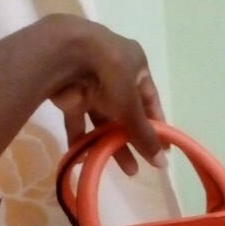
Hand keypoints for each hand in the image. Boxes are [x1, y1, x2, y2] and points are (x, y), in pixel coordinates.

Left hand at [48, 15, 166, 174]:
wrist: (61, 55)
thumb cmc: (109, 73)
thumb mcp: (131, 106)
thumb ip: (144, 135)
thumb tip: (162, 163)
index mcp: (135, 64)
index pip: (150, 99)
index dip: (156, 125)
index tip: (161, 150)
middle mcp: (114, 72)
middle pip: (125, 112)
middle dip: (131, 141)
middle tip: (138, 167)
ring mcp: (90, 83)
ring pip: (102, 119)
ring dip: (109, 144)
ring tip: (121, 170)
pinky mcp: (70, 94)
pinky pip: (78, 121)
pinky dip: (82, 139)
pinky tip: (86, 160)